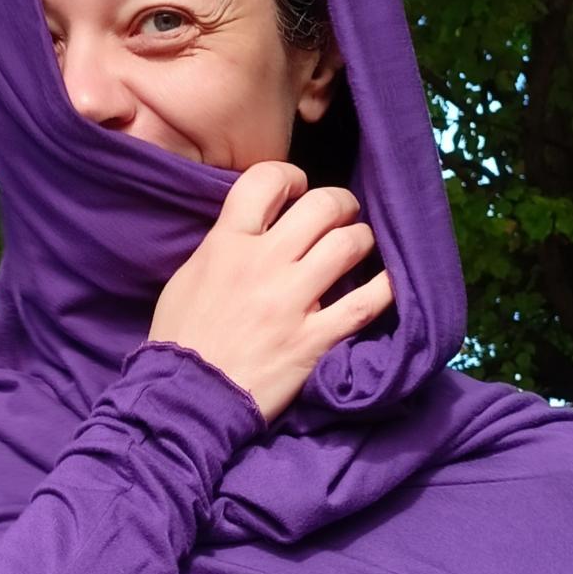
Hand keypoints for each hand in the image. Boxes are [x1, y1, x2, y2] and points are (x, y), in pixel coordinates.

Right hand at [147, 160, 394, 424]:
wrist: (187, 397)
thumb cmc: (181, 337)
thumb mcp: (187, 276)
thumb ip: (222, 246)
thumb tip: (256, 227)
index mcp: (226, 244)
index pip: (265, 180)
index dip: (289, 176)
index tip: (297, 189)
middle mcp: (263, 264)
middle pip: (321, 206)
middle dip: (340, 204)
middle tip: (341, 215)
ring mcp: (292, 301)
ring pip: (349, 244)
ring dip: (362, 239)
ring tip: (360, 246)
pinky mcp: (315, 340)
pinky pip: (366, 303)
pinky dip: (386, 288)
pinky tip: (391, 281)